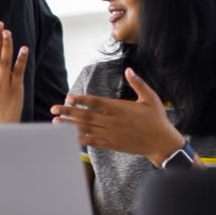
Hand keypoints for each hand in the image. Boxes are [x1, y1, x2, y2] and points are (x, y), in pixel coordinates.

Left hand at [50, 67, 184, 165]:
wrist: (162, 143)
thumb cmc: (157, 119)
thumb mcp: (151, 98)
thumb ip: (138, 83)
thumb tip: (129, 70)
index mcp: (120, 108)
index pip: (96, 102)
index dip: (81, 100)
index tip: (68, 98)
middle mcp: (113, 121)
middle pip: (86, 115)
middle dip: (68, 112)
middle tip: (53, 109)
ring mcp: (111, 134)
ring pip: (86, 128)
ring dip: (69, 125)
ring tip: (55, 122)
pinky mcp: (112, 144)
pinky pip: (93, 141)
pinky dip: (80, 139)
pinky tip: (68, 136)